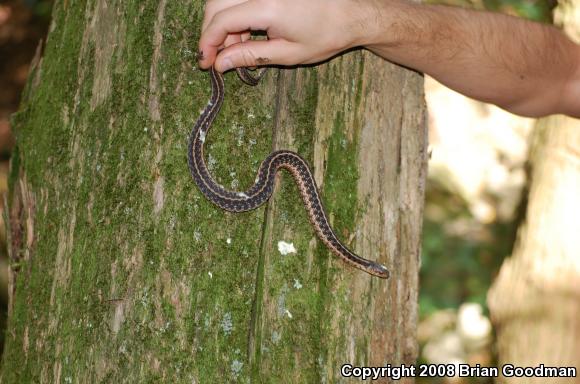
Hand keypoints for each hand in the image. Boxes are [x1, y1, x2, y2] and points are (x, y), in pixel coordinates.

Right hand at [198, 0, 379, 71]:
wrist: (352, 13)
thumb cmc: (326, 35)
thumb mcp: (287, 54)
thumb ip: (250, 56)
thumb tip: (220, 63)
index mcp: (269, 6)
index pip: (222, 19)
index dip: (208, 41)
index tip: (205, 61)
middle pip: (217, 4)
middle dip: (212, 32)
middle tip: (217, 57)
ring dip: (224, 23)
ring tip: (239, 46)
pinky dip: (236, 13)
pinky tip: (248, 32)